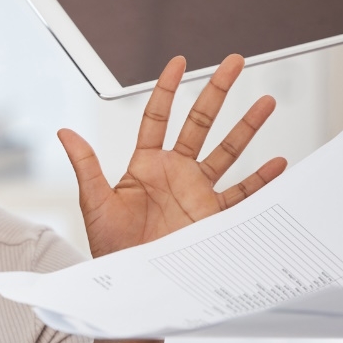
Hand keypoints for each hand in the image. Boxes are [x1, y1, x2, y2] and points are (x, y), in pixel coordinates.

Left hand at [61, 55, 286, 256]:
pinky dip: (261, 180)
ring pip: (227, 151)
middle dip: (217, 91)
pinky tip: (278, 163)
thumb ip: (86, 165)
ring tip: (267, 101)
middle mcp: (175, 172)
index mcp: (146, 164)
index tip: (178, 62)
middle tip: (235, 61)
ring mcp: (197, 192)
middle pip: (200, 122)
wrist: (131, 281)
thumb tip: (64, 132)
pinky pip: (242, 194)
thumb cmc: (109, 245)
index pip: (158, 116)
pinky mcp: (213, 216)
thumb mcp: (94, 202)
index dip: (167, 89)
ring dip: (247, 127)